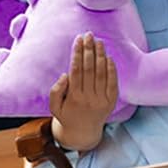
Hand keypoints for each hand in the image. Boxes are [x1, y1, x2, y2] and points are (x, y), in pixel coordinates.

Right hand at [50, 32, 118, 150]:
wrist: (83, 133)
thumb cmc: (66, 115)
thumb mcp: (54, 106)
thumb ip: (56, 90)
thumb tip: (66, 74)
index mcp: (73, 97)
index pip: (76, 69)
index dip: (77, 53)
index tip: (78, 39)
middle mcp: (89, 98)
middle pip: (89, 68)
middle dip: (89, 49)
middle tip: (88, 35)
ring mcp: (101, 100)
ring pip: (101, 73)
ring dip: (100, 55)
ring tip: (99, 41)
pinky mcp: (111, 101)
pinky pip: (112, 82)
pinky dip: (111, 68)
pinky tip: (108, 57)